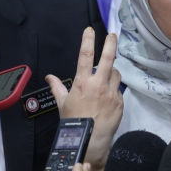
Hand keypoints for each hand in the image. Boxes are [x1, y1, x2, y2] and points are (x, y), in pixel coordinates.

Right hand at [47, 27, 122, 170]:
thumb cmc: (74, 121)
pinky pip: (118, 89)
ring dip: (111, 71)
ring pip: (115, 73)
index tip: (90, 30)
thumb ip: (57, 88)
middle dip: (111, 43)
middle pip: (108, 57)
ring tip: (105, 76)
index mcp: (83, 83)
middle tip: (112, 35)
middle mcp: (99, 84)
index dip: (88, 40)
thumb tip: (50, 77)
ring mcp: (112, 93)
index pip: (85, 55)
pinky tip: (107, 97)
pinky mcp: (120, 101)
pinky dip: (113, 89)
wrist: (90, 140)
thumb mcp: (62, 104)